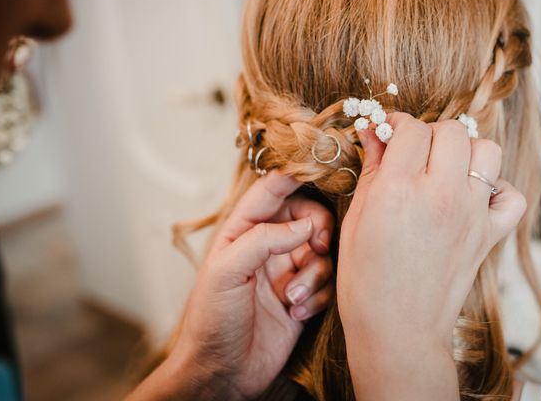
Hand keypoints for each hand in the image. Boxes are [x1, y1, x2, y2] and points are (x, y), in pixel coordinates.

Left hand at [129, 172, 333, 400]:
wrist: (223, 372)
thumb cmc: (212, 320)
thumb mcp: (227, 272)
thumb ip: (263, 239)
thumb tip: (306, 224)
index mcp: (244, 230)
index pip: (272, 190)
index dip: (295, 176)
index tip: (320, 168)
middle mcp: (268, 246)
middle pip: (308, 217)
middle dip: (317, 231)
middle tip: (316, 249)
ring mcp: (287, 272)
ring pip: (322, 253)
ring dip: (314, 276)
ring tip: (292, 300)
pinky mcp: (304, 297)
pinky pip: (327, 284)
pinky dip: (318, 297)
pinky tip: (297, 315)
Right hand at [338, 114, 525, 399]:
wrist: (398, 329)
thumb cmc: (365, 279)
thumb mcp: (356, 219)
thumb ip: (371, 170)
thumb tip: (374, 133)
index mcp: (399, 190)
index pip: (410, 129)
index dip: (395, 125)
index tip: (388, 133)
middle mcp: (441, 195)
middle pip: (450, 131)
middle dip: (429, 134)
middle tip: (414, 152)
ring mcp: (471, 214)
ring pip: (487, 150)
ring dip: (465, 151)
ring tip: (445, 168)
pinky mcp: (489, 235)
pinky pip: (511, 196)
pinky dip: (497, 189)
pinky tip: (473, 196)